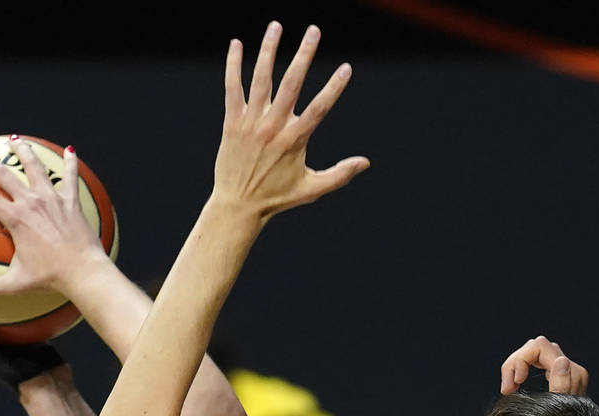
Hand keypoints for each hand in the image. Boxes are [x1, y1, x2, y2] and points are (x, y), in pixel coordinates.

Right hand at [0, 139, 110, 299]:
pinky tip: (70, 150)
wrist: (84, 272)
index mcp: (16, 219)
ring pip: (35, 168)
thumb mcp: (15, 284)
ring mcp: (53, 200)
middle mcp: (32, 203)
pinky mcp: (71, 202)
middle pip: (3, 174)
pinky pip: (70, 177)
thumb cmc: (50, 278)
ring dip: (23, 152)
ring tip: (15, 140)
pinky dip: (70, 162)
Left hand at [213, 22, 369, 220]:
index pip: (319, 107)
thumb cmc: (277, 198)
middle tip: (314, 30)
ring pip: (261, 79)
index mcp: (295, 140)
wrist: (238, 206)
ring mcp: (251, 123)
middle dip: (304, 55)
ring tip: (276, 26)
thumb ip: (339, 174)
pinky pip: (232, 88)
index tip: (347, 68)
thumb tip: (366, 162)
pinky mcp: (232, 123)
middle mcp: (273, 127)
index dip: (334, 87)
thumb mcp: (311, 190)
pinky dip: (233, 66)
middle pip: (291, 83)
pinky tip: (236, 44)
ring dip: (268, 50)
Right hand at [499, 335, 588, 394]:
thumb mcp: (559, 410)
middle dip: (516, 363)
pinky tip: (518, 384)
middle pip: (535, 346)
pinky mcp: (560, 376)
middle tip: (507, 390)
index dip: (520, 361)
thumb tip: (561, 359)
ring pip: (535, 351)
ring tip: (509, 388)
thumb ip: (562, 384)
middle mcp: (570, 366)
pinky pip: (538, 361)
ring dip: (517, 366)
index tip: (514, 384)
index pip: (538, 346)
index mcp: (572, 371)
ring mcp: (566, 370)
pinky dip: (523, 369)